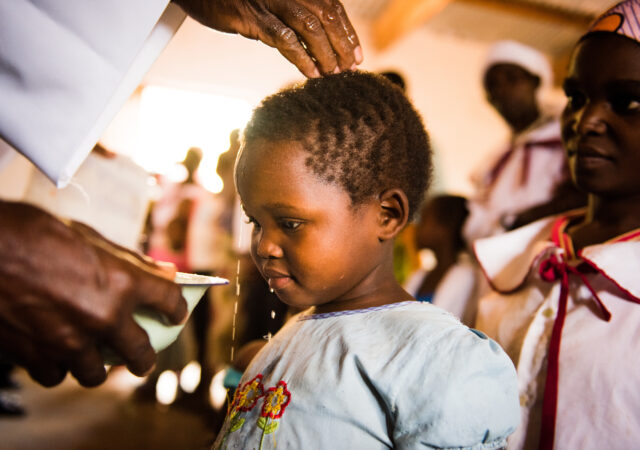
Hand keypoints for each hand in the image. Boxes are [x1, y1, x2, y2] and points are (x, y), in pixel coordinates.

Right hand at [0, 201, 186, 386]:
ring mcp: (69, 341)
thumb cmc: (30, 231)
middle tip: (141, 358)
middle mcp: (103, 317)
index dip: (177, 309)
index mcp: (122, 282)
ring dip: (96, 364)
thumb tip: (158, 272)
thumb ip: (126, 260)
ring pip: (95, 373)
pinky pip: (56, 376)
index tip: (176, 315)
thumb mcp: (87, 236)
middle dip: (144, 358)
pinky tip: (54, 352)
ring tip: (91, 354)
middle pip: (140, 354)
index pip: (170, 301)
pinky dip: (57, 367)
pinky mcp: (35, 355)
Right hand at [173, 0, 362, 76]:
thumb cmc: (234, 0)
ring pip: (310, 26)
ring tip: (333, 74)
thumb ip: (291, 20)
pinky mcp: (251, 15)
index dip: (348, 32)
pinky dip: (301, 57)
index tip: (357, 55)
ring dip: (325, 53)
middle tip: (350, 68)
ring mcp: (270, 0)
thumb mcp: (269, 7)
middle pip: (327, 15)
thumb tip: (315, 48)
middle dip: (342, 44)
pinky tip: (311, 73)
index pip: (332, 5)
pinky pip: (283, 38)